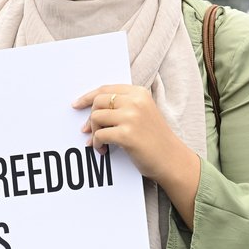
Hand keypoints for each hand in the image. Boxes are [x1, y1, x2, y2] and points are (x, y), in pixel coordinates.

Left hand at [72, 84, 200, 227]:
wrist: (172, 159)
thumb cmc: (155, 139)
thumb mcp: (143, 113)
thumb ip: (123, 106)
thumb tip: (90, 110)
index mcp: (139, 93)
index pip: (106, 89)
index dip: (88, 97)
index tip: (77, 104)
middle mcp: (135, 101)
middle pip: (98, 102)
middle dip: (90, 118)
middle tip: (88, 131)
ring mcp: (131, 117)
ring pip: (96, 117)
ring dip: (93, 132)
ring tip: (100, 143)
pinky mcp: (127, 134)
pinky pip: (99, 135)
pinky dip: (96, 144)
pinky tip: (103, 151)